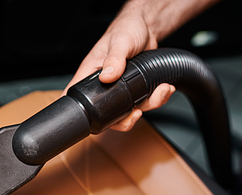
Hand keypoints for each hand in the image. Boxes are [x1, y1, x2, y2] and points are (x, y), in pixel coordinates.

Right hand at [64, 1, 175, 131]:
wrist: (146, 27)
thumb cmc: (126, 29)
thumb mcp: (120, 42)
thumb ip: (114, 60)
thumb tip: (107, 77)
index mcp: (90, 75)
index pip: (77, 99)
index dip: (81, 115)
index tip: (97, 120)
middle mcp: (103, 86)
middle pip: (106, 115)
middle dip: (124, 120)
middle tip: (136, 113)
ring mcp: (120, 90)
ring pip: (129, 111)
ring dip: (148, 106)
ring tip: (160, 91)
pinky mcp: (135, 89)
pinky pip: (145, 103)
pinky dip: (158, 98)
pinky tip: (164, 88)